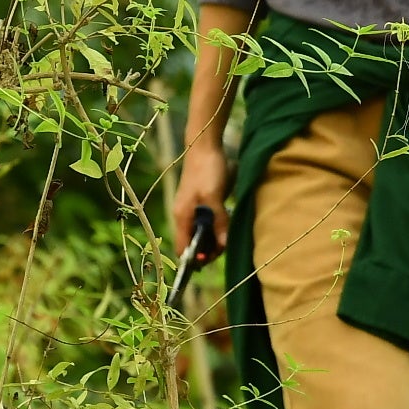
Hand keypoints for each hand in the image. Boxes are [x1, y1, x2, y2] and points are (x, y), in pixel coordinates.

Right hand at [170, 139, 229, 260]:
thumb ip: (218, 221)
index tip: (209, 262)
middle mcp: (184, 215)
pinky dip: (216, 227)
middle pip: (192, 242)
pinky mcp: (201, 202)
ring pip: (201, 233)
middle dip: (207, 249)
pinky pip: (207, 222)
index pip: (182, 247)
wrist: (205, 146)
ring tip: (227, 237)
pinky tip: (226, 224)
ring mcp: (192, 209)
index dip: (193, 259)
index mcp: (182, 216)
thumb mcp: (214, 197)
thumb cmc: (207, 170)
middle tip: (224, 248)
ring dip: (214, 238)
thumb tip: (223, 244)